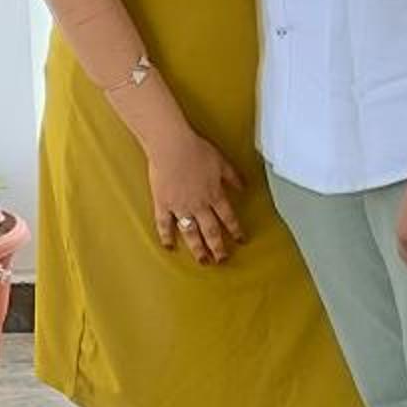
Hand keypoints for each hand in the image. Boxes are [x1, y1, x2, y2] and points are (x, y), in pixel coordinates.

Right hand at [148, 128, 244, 264]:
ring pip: (191, 233)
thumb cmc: (195, 149)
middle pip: (211, 232)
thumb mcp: (221, 161)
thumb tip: (244, 186)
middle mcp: (199, 205)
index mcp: (214, 195)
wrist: (172, 145)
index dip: (235, 230)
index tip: (240, 240)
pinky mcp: (163, 204)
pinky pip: (165, 224)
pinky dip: (167, 236)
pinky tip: (170, 246)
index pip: (228, 218)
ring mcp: (180, 206)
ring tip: (203, 260)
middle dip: (218, 248)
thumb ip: (232, 177)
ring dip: (198, 249)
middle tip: (222, 260)